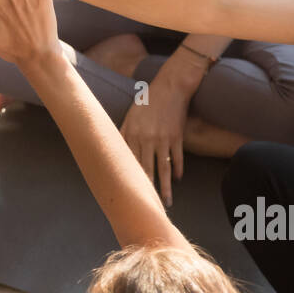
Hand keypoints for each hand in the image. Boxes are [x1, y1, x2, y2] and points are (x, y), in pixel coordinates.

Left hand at [119, 64, 196, 207]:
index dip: (128, 180)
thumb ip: (123, 132)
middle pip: (145, 170)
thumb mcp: (131, 115)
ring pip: (162, 169)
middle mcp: (146, 139)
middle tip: (147, 206)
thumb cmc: (148, 100)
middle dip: (146, 190)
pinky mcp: (176, 137)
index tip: (127, 194)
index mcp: (131, 134)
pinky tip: (177, 180)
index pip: (128, 163)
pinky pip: (177, 159)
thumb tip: (116, 148)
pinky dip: (177, 170)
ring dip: (164, 188)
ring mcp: (162, 139)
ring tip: (166, 202)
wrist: (171, 86)